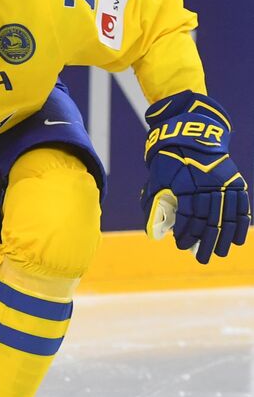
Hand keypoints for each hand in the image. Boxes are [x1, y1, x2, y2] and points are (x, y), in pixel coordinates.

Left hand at [142, 91, 249, 262]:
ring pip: (227, 216)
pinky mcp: (235, 181)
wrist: (190, 137)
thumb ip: (154, 206)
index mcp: (186, 185)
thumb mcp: (157, 181)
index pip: (189, 216)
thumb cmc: (168, 163)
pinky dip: (241, 224)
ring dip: (224, 238)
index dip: (186, 233)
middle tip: (202, 259)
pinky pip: (241, 206)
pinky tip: (238, 240)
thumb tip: (154, 233)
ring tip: (220, 253)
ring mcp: (224, 183)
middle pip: (209, 220)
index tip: (181, 246)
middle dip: (205, 242)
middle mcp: (207, 185)